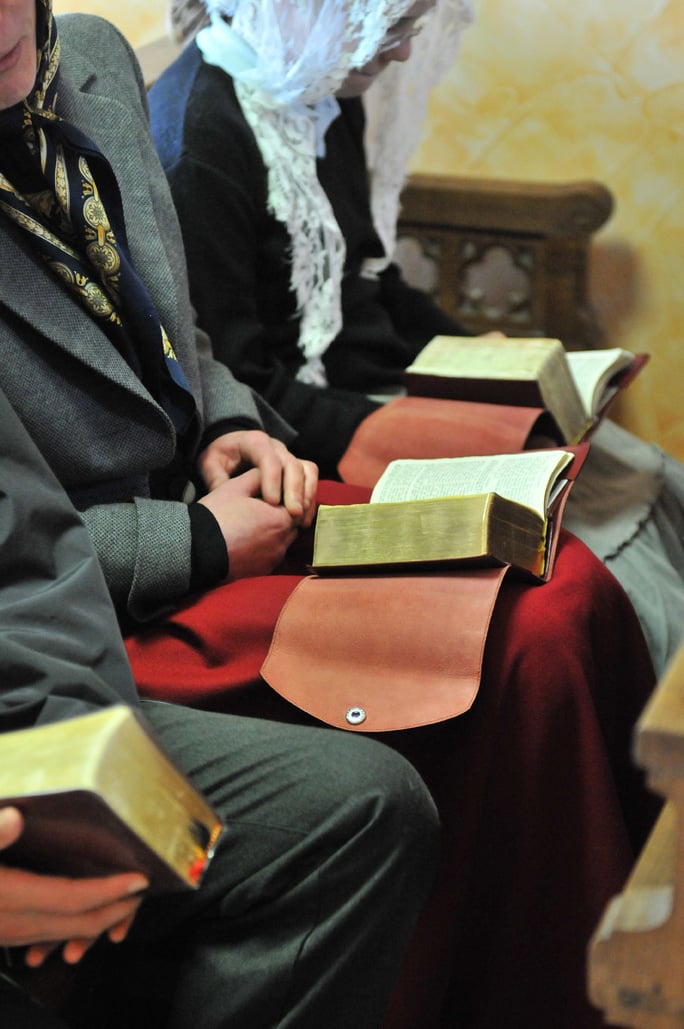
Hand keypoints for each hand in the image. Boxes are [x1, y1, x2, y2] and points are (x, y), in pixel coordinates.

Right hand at [0, 807, 147, 966]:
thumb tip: (15, 818)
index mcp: (8, 896)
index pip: (72, 898)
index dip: (109, 890)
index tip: (138, 880)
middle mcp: (10, 921)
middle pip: (74, 922)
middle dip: (113, 910)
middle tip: (139, 893)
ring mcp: (4, 931)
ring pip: (59, 933)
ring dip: (93, 922)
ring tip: (119, 907)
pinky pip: (41, 935)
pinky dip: (67, 928)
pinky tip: (75, 920)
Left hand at [197, 430, 317, 526]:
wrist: (231, 448)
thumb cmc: (220, 457)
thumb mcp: (210, 464)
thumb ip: (217, 480)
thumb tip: (229, 502)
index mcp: (254, 442)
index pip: (268, 458)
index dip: (273, 479)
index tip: (272, 502)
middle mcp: (276, 447)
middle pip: (292, 464)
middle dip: (294, 490)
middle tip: (293, 514)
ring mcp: (288, 456)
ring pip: (307, 469)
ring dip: (306, 494)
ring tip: (301, 518)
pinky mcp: (296, 467)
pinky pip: (310, 478)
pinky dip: (310, 498)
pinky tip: (303, 518)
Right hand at [198, 468, 300, 578]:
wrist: (196, 550)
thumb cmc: (216, 515)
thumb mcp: (237, 486)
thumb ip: (261, 476)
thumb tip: (272, 473)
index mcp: (281, 518)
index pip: (297, 504)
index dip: (287, 495)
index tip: (272, 492)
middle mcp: (283, 541)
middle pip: (293, 524)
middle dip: (284, 513)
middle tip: (263, 506)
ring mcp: (273, 558)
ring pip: (284, 540)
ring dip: (275, 531)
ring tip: (254, 522)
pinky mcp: (263, 571)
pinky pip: (272, 555)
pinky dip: (266, 546)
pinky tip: (249, 539)